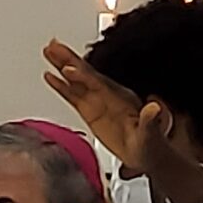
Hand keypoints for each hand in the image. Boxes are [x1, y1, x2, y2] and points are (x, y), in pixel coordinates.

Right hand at [40, 41, 174, 175]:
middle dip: (69, 59)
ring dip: (62, 66)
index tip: (69, 69)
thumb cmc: (151, 145)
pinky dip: (61, 85)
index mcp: (121, 97)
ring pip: (76, 80)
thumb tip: (154, 108)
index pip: (98, 83)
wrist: (147, 155)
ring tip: (48, 51)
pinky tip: (50, 76)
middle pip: (84, 73)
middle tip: (53, 46)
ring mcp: (97, 101)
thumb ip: (150, 121)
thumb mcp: (152, 134)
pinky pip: (72, 95)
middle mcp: (108, 94)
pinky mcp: (89, 111)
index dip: (83, 75)